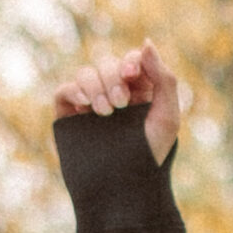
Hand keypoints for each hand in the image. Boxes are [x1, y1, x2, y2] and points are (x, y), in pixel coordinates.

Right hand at [53, 40, 180, 163]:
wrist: (124, 190)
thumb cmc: (150, 158)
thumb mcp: (167, 118)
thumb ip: (163, 78)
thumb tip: (145, 42)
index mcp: (138, 92)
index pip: (131, 61)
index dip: (130, 62)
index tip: (132, 74)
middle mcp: (113, 94)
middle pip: (107, 64)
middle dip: (113, 78)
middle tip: (120, 104)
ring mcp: (90, 104)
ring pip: (86, 73)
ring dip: (95, 86)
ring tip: (106, 112)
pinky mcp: (70, 115)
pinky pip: (65, 90)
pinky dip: (74, 90)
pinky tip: (85, 104)